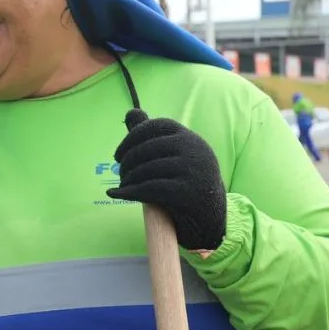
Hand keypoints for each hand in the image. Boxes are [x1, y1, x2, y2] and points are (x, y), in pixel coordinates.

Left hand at [107, 108, 227, 250]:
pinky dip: (128, 192)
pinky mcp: (187, 193)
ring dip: (127, 179)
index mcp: (190, 138)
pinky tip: (116, 194)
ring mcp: (192, 171)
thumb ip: (152, 135)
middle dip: (127, 162)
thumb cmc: (187, 182)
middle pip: (145, 148)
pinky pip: (148, 189)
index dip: (131, 138)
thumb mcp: (174, 155)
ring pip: (145, 169)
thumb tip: (130, 112)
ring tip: (122, 186)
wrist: (212, 217)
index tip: (118, 156)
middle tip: (121, 175)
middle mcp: (194, 150)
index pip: (155, 126)